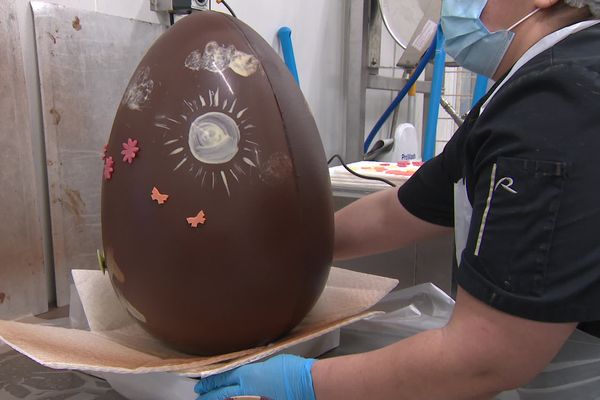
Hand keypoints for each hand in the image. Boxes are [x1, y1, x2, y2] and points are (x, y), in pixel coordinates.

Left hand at [195, 354, 315, 399]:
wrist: (306, 384)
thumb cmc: (292, 371)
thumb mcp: (268, 364)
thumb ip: (254, 369)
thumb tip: (247, 372)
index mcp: (248, 374)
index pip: (222, 378)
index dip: (210, 382)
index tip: (202, 384)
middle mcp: (247, 389)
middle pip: (221, 393)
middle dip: (208, 395)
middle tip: (199, 396)